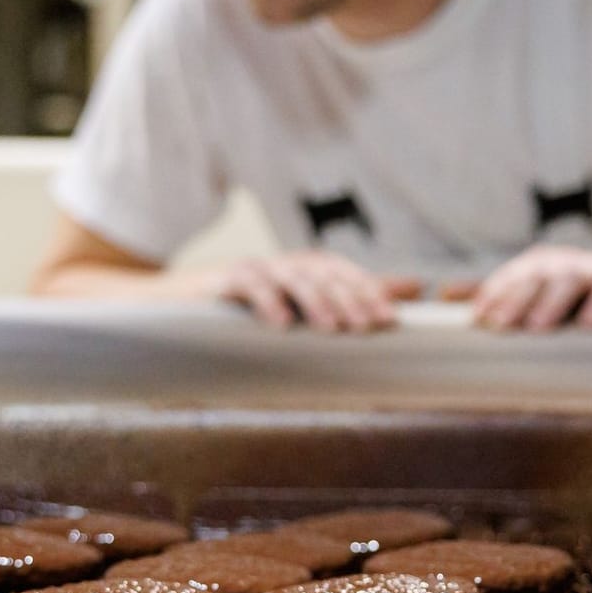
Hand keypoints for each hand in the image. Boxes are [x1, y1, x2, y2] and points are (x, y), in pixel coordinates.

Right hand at [214, 251, 421, 332]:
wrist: (182, 309)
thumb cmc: (250, 317)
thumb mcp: (300, 313)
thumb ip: (349, 301)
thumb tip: (410, 292)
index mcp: (306, 271)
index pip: (344, 273)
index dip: (369, 292)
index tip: (390, 319)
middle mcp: (285, 264)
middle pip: (324, 274)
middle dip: (350, 298)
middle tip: (368, 326)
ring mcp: (256, 269)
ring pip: (292, 277)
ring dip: (315, 301)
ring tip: (331, 328)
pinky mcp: (223, 280)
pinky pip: (249, 285)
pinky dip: (267, 301)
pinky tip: (280, 324)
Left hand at [449, 245, 591, 330]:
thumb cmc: (574, 300)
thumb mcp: (536, 297)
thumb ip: (494, 296)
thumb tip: (442, 293)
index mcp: (538, 266)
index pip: (511, 277)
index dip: (493, 295)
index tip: (477, 318)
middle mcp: (564, 263)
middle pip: (536, 276)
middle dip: (516, 299)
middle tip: (500, 325)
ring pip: (571, 279)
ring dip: (552, 302)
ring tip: (538, 327)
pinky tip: (591, 324)